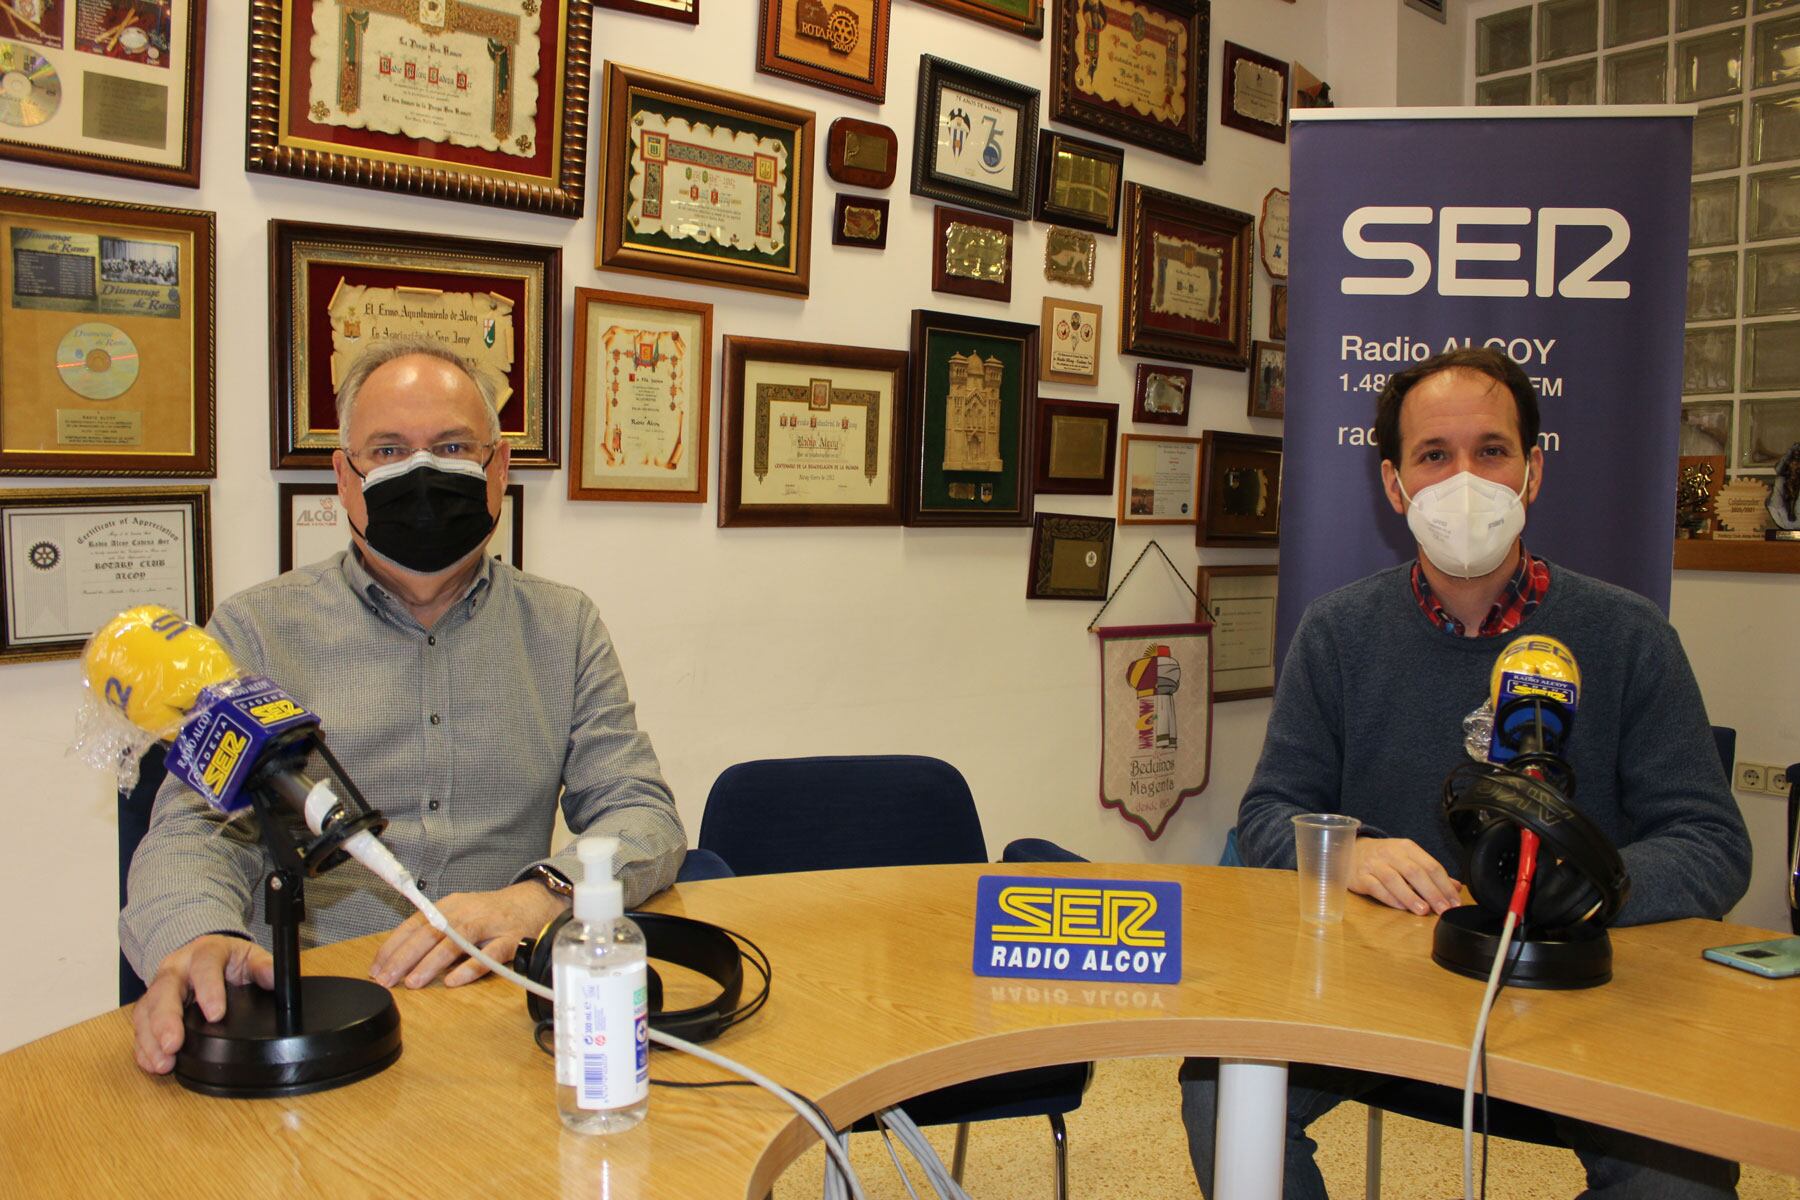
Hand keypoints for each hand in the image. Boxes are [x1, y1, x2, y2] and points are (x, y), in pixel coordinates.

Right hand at [132, 934, 272, 1074]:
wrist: (204, 954)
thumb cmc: (227, 959)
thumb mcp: (249, 956)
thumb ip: (263, 967)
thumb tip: (277, 977)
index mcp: (204, 952)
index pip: (204, 966)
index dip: (208, 990)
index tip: (216, 1014)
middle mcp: (176, 968)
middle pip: (164, 991)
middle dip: (166, 1020)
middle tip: (172, 1045)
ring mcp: (159, 988)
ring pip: (146, 1011)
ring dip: (151, 1040)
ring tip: (162, 1062)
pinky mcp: (149, 1007)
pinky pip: (139, 1027)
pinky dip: (143, 1048)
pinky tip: (152, 1063)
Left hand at [370, 881, 567, 989]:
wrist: (534, 902)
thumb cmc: (491, 914)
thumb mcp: (459, 914)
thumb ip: (434, 933)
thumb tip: (400, 960)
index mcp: (449, 906)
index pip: (414, 924)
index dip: (393, 947)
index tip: (376, 968)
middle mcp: (466, 912)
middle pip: (430, 932)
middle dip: (405, 957)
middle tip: (387, 979)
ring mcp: (488, 924)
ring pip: (456, 940)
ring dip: (431, 962)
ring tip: (413, 982)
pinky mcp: (510, 939)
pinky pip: (488, 954)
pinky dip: (470, 967)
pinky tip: (453, 980)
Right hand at [1349, 837, 1460, 915]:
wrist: (1352, 851)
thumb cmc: (1385, 858)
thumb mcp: (1409, 859)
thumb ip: (1431, 873)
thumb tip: (1456, 887)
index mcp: (1407, 847)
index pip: (1431, 866)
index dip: (1445, 885)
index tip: (1455, 903)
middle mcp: (1390, 853)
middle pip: (1414, 872)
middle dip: (1432, 892)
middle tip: (1443, 909)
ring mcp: (1373, 864)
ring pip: (1394, 879)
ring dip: (1410, 896)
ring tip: (1423, 910)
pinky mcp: (1360, 876)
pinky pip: (1376, 888)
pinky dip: (1390, 898)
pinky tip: (1401, 907)